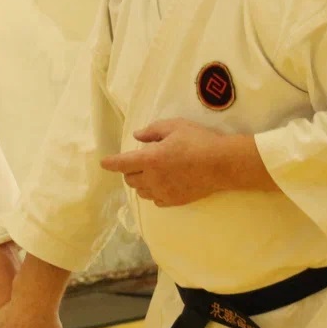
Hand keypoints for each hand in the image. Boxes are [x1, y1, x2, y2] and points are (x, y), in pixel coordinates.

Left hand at [100, 119, 233, 206]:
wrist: (222, 164)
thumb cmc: (199, 141)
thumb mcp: (175, 126)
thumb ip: (153, 131)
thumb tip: (137, 137)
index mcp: (150, 159)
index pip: (122, 163)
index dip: (111, 163)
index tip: (104, 163)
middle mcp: (153, 178)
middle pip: (130, 179)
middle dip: (130, 170)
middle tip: (139, 161)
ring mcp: (164, 192)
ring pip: (141, 191)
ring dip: (141, 182)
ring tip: (151, 173)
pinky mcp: (175, 201)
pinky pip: (155, 200)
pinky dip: (154, 193)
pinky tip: (162, 185)